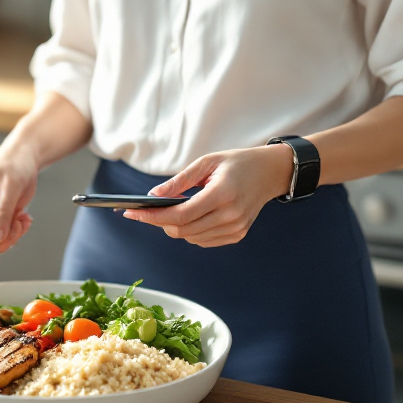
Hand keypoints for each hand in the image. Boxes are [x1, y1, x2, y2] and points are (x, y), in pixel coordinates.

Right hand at [0, 147, 37, 252]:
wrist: (21, 159)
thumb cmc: (14, 166)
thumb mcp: (12, 188)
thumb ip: (3, 214)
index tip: (3, 243)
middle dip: (2, 238)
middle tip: (20, 225)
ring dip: (10, 235)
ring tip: (22, 219)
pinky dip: (12, 232)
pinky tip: (21, 219)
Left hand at [123, 145, 292, 247]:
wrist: (270, 173)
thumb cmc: (236, 163)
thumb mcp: (206, 162)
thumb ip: (179, 180)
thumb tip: (152, 196)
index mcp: (223, 194)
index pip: (181, 215)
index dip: (153, 217)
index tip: (132, 214)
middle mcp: (231, 215)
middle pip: (183, 230)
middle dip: (160, 223)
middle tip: (146, 211)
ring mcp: (236, 228)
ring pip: (191, 238)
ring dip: (175, 227)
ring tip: (171, 209)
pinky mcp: (237, 235)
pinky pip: (203, 240)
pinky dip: (190, 231)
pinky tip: (190, 216)